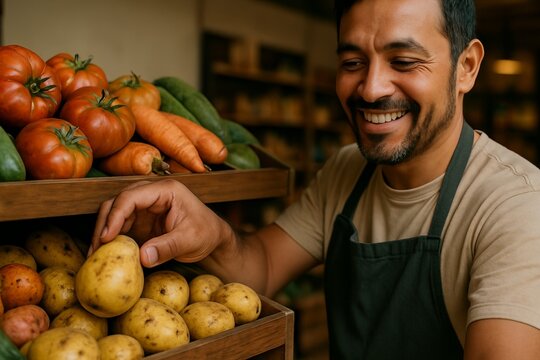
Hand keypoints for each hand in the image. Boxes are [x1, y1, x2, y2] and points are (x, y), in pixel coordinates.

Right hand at [90, 179, 229, 267]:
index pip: (132, 196)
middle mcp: (152, 194)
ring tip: (95, 255)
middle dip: (104, 224)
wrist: (214, 239)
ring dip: (104, 232)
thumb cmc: (207, 233)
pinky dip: (111, 239)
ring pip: (115, 213)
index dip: (116, 215)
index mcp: (166, 190)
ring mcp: (145, 207)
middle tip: (96, 248)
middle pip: (118, 202)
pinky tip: (105, 255)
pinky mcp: (141, 221)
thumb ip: (167, 248)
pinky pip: (121, 226)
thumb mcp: (190, 241)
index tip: (106, 237)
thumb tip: (142, 257)